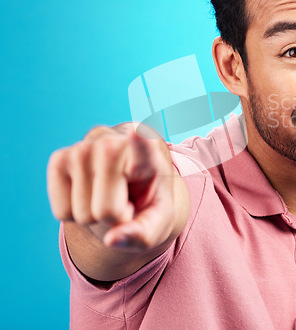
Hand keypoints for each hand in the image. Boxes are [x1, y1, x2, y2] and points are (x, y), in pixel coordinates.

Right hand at [47, 123, 182, 252]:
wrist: (127, 184)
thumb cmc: (146, 200)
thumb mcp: (159, 221)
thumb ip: (143, 233)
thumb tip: (112, 240)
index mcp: (150, 153)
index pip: (143, 146)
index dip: (140, 142)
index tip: (138, 133)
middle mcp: (115, 142)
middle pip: (106, 210)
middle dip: (114, 219)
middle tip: (125, 203)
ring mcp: (84, 147)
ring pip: (82, 213)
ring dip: (94, 217)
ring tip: (108, 196)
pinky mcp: (59, 158)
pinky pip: (61, 211)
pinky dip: (73, 214)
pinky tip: (89, 193)